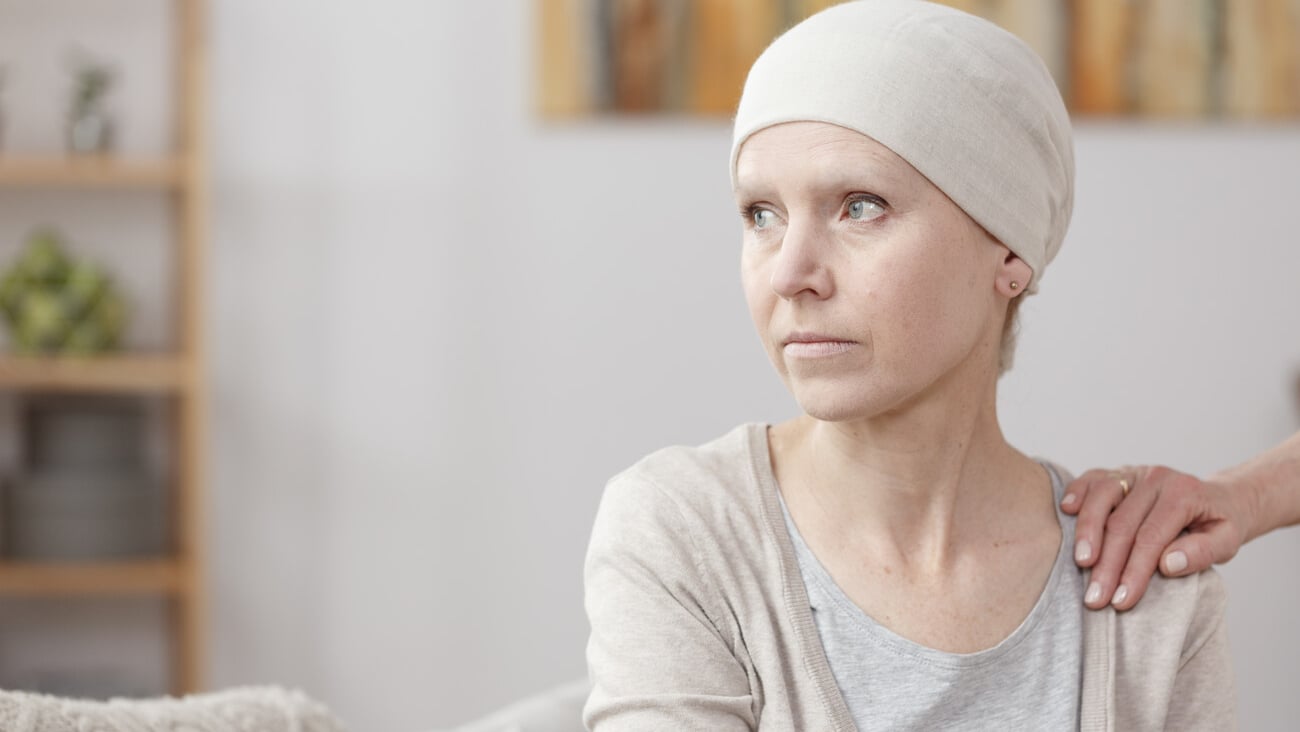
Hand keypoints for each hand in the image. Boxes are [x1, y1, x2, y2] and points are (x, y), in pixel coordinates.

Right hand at [1061, 465, 1252, 609]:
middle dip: (1106, 564)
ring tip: (1080, 562)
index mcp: (1183, 494)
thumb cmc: (1219, 524)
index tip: (1121, 601)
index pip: (1151, 537)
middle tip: (1094, 598)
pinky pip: (1091, 478)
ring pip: (1102, 497)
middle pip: (1122, 522)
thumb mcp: (1227, 541)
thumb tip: (1168, 564)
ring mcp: (1134, 472)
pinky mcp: (1118, 472)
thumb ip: (1203, 552)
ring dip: (1087, 531)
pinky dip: (1076, 493)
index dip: (1134, 571)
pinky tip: (1066, 511)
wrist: (1219, 498)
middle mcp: (1156, 478)